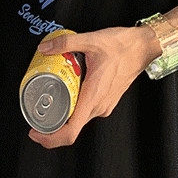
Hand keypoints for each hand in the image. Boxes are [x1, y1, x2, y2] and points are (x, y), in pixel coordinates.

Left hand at [28, 25, 160, 148]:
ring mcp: (104, 106)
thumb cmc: (123, 46)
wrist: (144, 46)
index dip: (50, 138)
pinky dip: (71, 109)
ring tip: (46, 105)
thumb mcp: (91, 40)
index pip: (71, 131)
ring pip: (78, 120)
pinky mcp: (105, 102)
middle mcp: (99, 106)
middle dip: (50, 128)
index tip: (35, 133)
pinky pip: (85, 112)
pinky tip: (63, 96)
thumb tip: (44, 48)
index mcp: (93, 96)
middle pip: (71, 129)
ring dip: (61, 117)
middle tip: (34, 118)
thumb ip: (65, 43)